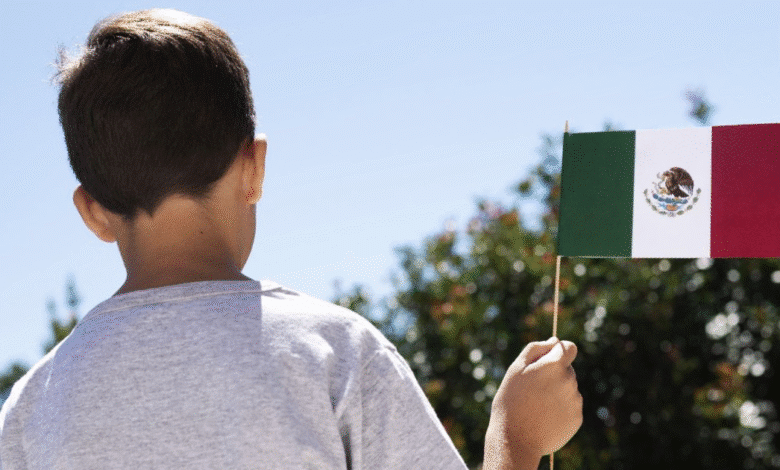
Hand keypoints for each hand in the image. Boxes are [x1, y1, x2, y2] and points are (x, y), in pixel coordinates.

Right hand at [484, 337, 582, 468]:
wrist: (516, 439)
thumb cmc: (511, 401)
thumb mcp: (516, 369)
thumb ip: (536, 349)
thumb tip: (554, 340)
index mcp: (555, 366)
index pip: (570, 347)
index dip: (559, 351)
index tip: (549, 360)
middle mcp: (570, 381)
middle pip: (567, 369)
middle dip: (554, 374)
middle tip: (533, 388)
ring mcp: (576, 401)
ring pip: (569, 388)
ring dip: (557, 391)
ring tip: (537, 405)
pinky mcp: (578, 418)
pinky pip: (571, 405)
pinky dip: (560, 408)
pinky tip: (544, 416)